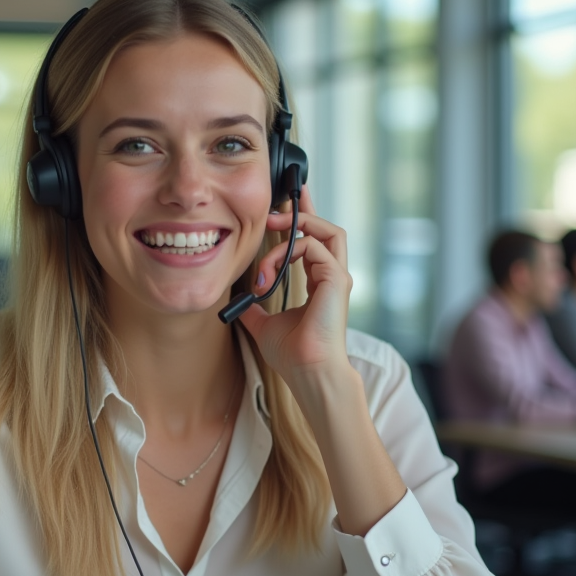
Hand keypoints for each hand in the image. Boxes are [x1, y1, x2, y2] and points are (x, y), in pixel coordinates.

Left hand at [238, 186, 352, 382]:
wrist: (307, 372)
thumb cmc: (293, 355)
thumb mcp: (264, 325)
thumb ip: (254, 308)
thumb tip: (238, 299)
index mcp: (320, 284)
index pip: (315, 242)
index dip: (304, 219)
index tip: (287, 203)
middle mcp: (332, 276)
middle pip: (327, 228)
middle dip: (301, 212)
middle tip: (273, 212)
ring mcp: (337, 277)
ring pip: (326, 231)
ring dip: (296, 226)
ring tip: (272, 228)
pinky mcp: (336, 279)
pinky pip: (313, 246)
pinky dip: (287, 251)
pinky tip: (268, 270)